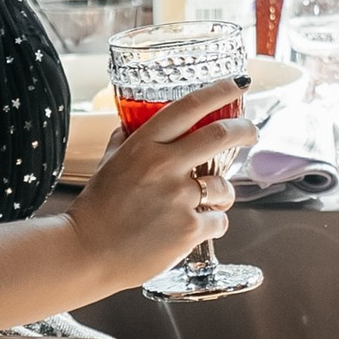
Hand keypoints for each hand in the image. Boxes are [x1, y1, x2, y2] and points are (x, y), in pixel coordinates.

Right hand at [69, 78, 255, 295]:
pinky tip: (192, 229)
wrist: (87, 253)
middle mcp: (164, 166)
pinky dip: (211, 224)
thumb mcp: (108, 163)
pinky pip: (219, 221)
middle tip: (251, 131)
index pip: (189, 106)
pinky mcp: (189, 229)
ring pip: (224, 186)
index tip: (237, 85)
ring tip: (206, 202)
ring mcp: (179, 197)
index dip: (219, 91)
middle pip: (220, 135)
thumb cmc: (97, 209)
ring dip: (222, 193)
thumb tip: (134, 123)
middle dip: (244, 130)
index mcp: (143, 145)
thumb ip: (126, 140)